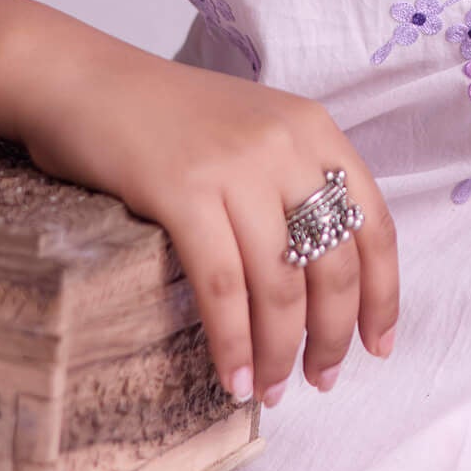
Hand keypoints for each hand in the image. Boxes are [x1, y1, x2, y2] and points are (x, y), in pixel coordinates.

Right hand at [14, 32, 398, 410]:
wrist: (86, 81)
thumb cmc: (166, 116)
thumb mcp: (253, 129)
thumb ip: (292, 180)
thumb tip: (322, 275)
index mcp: (313, 129)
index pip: (374, 224)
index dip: (383, 295)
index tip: (377, 346)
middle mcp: (286, 145)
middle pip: (335, 262)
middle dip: (332, 336)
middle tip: (321, 381)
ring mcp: (235, 167)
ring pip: (280, 283)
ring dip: (280, 352)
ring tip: (269, 388)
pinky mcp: (182, 191)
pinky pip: (222, 285)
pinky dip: (232, 341)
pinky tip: (232, 376)